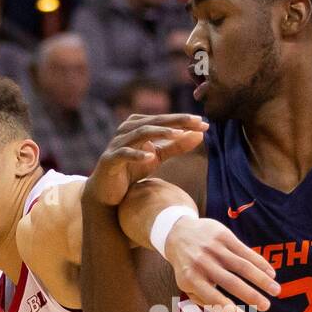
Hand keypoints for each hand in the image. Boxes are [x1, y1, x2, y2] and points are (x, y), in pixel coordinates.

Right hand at [85, 114, 209, 207]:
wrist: (107, 191)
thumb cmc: (132, 170)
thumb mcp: (157, 156)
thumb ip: (176, 146)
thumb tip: (200, 134)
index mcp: (138, 125)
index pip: (164, 120)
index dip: (183, 120)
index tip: (204, 123)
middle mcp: (126, 130)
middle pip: (154, 121)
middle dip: (176, 121)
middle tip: (196, 122)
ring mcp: (117, 144)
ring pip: (139, 133)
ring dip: (159, 133)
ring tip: (177, 135)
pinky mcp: (110, 160)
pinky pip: (124, 154)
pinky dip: (137, 154)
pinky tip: (150, 156)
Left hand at [163, 216, 280, 311]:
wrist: (178, 233)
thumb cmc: (188, 267)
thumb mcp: (188, 285)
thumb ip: (205, 300)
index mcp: (192, 279)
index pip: (213, 298)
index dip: (230, 311)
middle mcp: (202, 263)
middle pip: (231, 282)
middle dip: (251, 296)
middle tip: (266, 306)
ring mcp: (214, 249)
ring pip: (242, 266)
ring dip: (261, 279)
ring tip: (276, 291)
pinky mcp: (223, 236)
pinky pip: (245, 251)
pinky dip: (260, 263)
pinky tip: (271, 273)